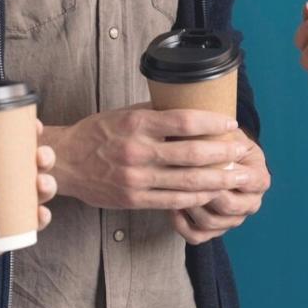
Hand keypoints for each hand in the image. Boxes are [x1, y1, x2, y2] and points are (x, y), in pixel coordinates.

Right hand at [43, 106, 251, 210]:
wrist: (66, 162)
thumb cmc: (97, 134)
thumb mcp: (124, 114)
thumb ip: (155, 114)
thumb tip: (190, 107)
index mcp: (137, 125)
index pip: (184, 122)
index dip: (212, 124)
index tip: (230, 123)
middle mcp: (138, 152)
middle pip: (192, 155)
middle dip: (223, 153)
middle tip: (242, 150)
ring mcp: (137, 179)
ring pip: (187, 182)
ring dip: (217, 179)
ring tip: (236, 175)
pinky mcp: (134, 199)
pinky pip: (174, 200)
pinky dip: (197, 196)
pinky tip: (212, 192)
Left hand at [170, 130, 270, 244]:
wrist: (217, 155)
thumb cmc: (220, 140)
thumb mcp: (226, 134)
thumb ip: (221, 139)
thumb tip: (205, 135)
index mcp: (260, 179)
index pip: (252, 182)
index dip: (230, 174)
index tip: (209, 163)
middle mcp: (251, 203)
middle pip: (230, 206)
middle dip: (206, 192)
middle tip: (184, 177)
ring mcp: (233, 219)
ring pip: (211, 222)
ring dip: (191, 206)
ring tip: (174, 190)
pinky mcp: (214, 230)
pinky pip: (197, 236)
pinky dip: (182, 225)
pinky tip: (171, 207)